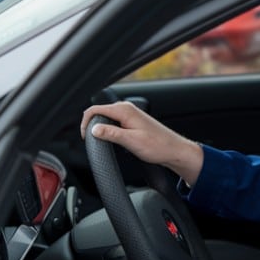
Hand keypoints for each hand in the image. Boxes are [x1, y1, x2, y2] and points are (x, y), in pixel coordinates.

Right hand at [79, 101, 202, 182]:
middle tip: (93, 143)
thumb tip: (93, 129)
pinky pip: (113, 122)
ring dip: (100, 129)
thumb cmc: (158, 146)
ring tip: (103, 143)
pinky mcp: (131, 121)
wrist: (174, 150)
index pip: (94, 110)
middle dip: (91, 126)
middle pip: (98, 113)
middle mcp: (126, 108)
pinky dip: (108, 131)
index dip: (85, 123)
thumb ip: (111, 134)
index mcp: (124, 110)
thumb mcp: (131, 141)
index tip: (85, 138)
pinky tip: (113, 141)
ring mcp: (129, 114)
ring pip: (105, 118)